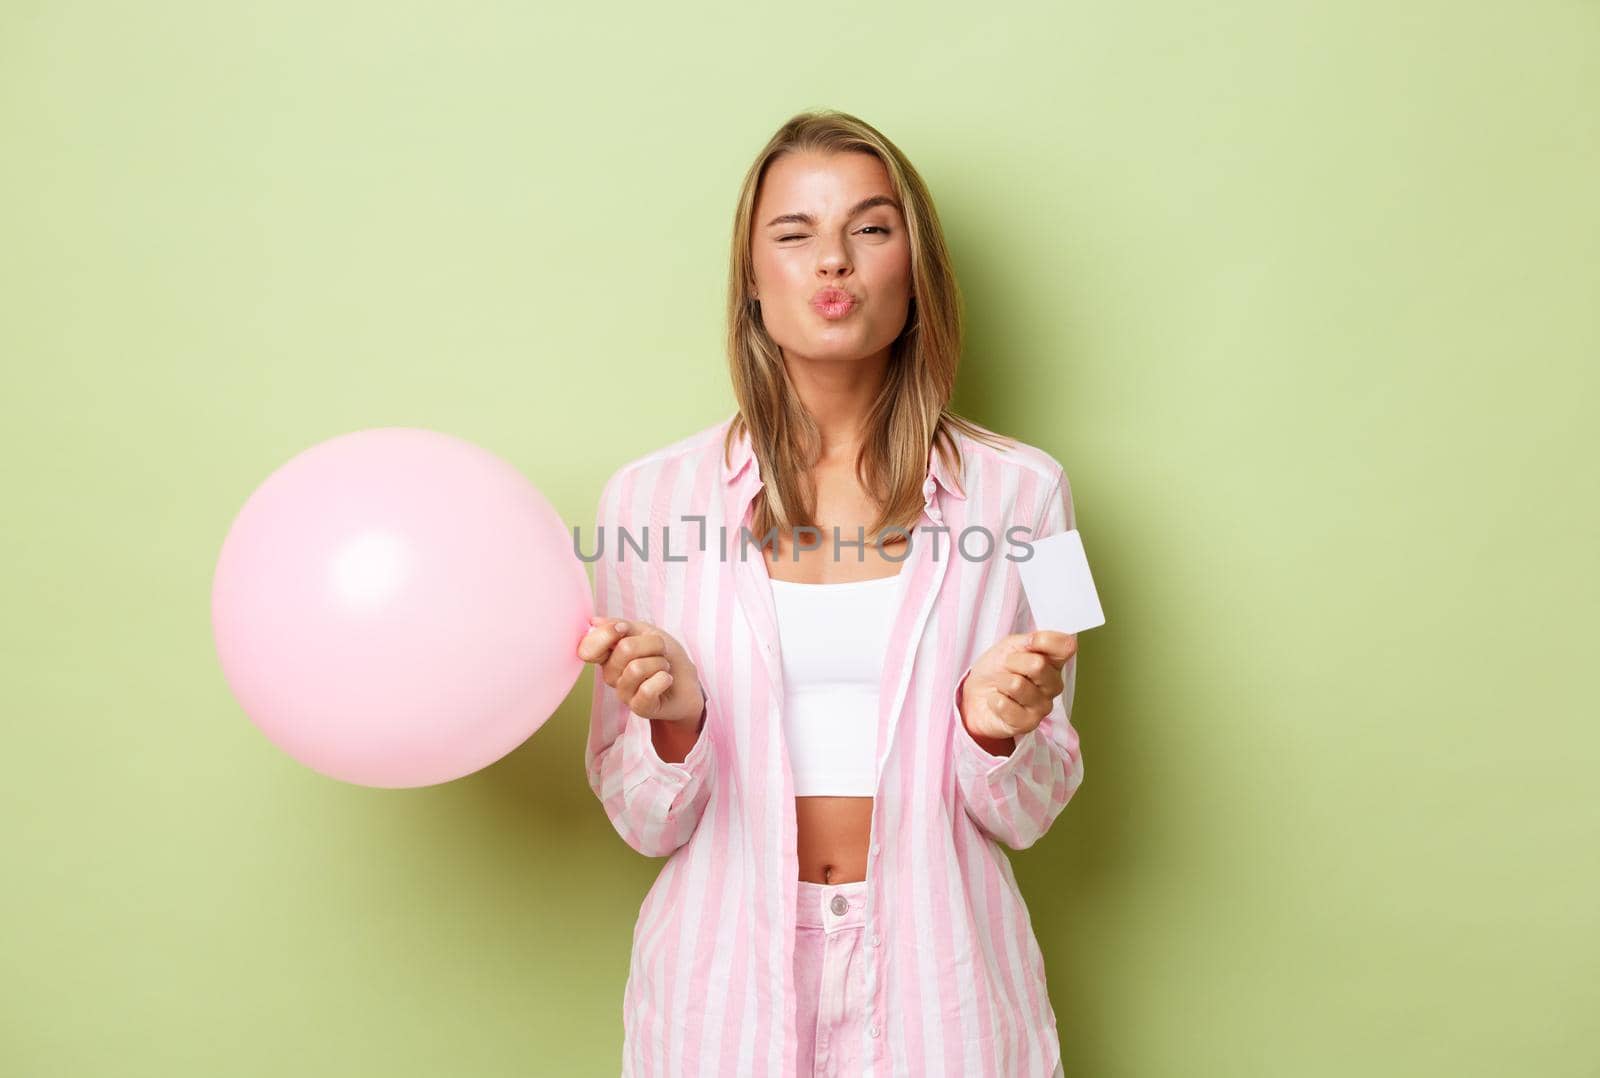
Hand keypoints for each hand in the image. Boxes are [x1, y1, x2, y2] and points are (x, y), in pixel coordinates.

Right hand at [577, 615, 705, 726]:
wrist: (688, 680)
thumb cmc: (665, 655)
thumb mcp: (645, 631)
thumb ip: (620, 626)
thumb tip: (595, 622)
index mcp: (608, 655)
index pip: (588, 648)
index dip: (606, 633)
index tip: (624, 628)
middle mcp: (611, 675)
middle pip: (624, 648)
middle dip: (653, 644)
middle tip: (659, 652)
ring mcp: (624, 693)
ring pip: (637, 668)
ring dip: (660, 662)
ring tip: (663, 667)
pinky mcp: (639, 708)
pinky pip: (647, 690)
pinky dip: (663, 679)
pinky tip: (667, 680)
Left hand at [957, 631, 1076, 741]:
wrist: (976, 695)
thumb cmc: (997, 670)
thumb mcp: (1009, 646)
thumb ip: (1028, 640)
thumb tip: (1036, 639)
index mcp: (1054, 662)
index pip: (1066, 646)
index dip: (1042, 640)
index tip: (1027, 643)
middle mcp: (1054, 685)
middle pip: (1038, 664)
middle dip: (1012, 662)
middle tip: (1006, 667)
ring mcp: (1043, 706)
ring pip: (1017, 684)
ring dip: (1001, 682)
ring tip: (1001, 686)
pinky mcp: (1028, 723)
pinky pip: (1005, 705)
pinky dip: (994, 700)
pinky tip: (998, 701)